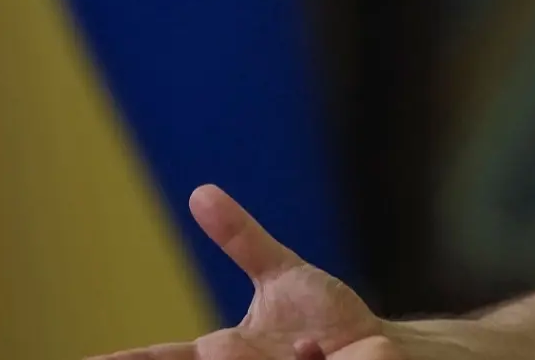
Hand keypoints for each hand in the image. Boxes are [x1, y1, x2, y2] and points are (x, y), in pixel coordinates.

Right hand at [92, 185, 389, 359]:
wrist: (374, 341)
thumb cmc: (323, 317)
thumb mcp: (281, 271)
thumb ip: (241, 240)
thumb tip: (201, 192)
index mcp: (222, 352)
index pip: (160, 358)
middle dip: (219, 357)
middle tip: (219, 348)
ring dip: (266, 357)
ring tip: (297, 345)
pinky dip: (308, 353)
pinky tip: (317, 348)